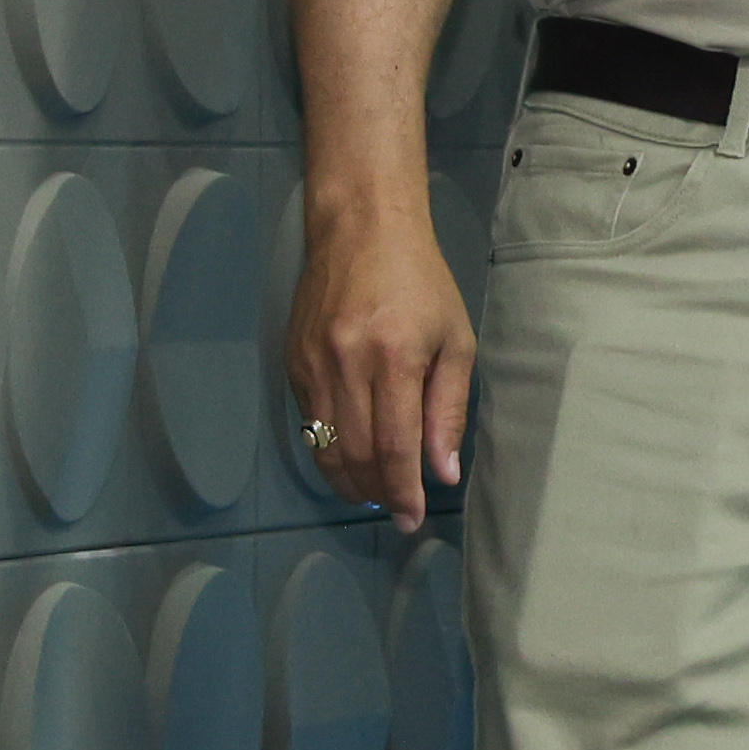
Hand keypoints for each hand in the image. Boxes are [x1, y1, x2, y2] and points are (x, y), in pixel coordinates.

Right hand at [284, 196, 474, 530]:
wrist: (361, 231)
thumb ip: (448, 408)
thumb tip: (442, 471)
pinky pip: (309, 423)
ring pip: (324, 446)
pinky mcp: (292, 363)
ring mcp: (312, 366)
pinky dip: (329, 450)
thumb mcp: (456, 339)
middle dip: (377, 493)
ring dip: (349, 481)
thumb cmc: (423, 283)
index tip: (413, 519)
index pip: (393, 447)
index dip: (403, 491)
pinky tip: (350, 457)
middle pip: (355, 455)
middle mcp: (346, 367)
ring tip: (375, 494)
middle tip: (397, 511)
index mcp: (393, 360)